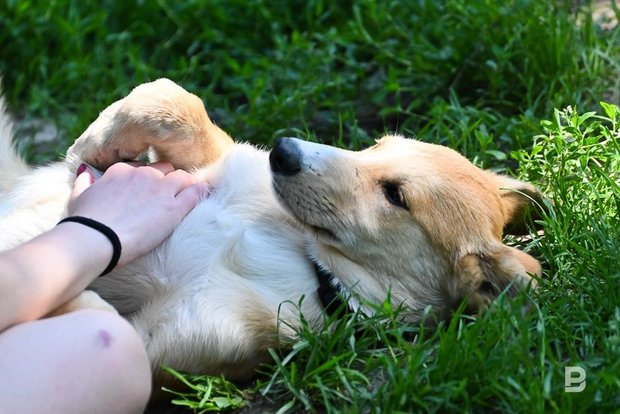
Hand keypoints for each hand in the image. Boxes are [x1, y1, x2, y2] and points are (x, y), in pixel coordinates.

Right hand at [67, 162, 209, 264]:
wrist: (95, 238)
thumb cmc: (84, 223)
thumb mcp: (78, 198)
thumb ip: (84, 183)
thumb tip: (85, 174)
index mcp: (121, 170)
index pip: (144, 167)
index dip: (149, 179)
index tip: (150, 191)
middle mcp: (143, 174)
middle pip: (166, 169)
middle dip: (169, 180)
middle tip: (169, 196)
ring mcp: (160, 189)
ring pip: (183, 177)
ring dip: (186, 186)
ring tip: (189, 196)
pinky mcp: (173, 207)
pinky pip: (195, 192)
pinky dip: (201, 192)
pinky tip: (205, 194)